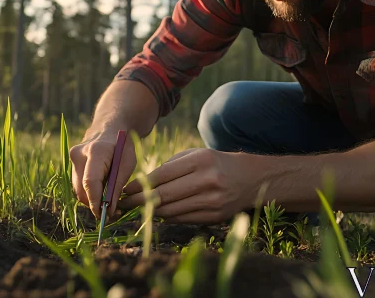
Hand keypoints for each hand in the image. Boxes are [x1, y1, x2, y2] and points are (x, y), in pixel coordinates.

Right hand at [69, 129, 136, 219]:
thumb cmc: (122, 146)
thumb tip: (109, 211)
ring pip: (78, 189)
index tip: (103, 216)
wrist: (110, 127)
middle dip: (94, 204)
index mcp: (96, 151)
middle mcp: (79, 154)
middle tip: (111, 214)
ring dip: (91, 200)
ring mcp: (72, 158)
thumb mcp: (127, 164)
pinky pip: (78, 184)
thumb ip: (117, 186)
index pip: (90, 182)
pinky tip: (102, 193)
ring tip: (109, 204)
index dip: (95, 201)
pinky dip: (89, 192)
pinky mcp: (71, 163)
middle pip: (81, 189)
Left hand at [116, 148, 251, 223]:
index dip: (140, 185)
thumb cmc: (216, 163)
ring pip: (171, 210)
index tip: (125, 190)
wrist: (250, 179)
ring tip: (138, 209)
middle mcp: (207, 180)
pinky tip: (159, 213)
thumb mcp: (196, 155)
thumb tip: (142, 185)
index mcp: (200, 160)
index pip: (162, 175)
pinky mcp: (215, 216)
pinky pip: (183, 219)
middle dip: (139, 201)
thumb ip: (171, 166)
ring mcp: (212, 200)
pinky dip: (168, 217)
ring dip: (151, 211)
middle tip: (124, 204)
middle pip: (164, 195)